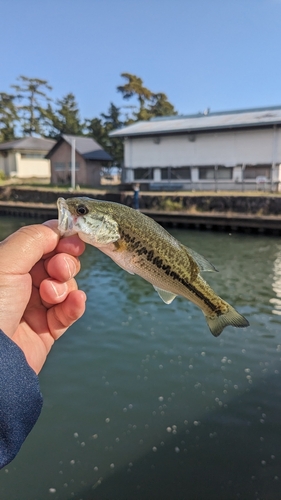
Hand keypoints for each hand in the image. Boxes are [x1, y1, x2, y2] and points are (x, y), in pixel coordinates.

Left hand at [0, 220, 85, 373]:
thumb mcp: (6, 262)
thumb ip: (33, 239)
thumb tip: (57, 229)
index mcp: (10, 265)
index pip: (43, 243)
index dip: (61, 239)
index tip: (74, 238)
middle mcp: (23, 283)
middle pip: (59, 262)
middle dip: (64, 263)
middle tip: (58, 269)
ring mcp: (36, 306)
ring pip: (67, 285)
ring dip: (64, 286)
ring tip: (50, 296)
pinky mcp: (48, 329)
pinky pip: (70, 311)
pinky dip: (75, 305)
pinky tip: (75, 302)